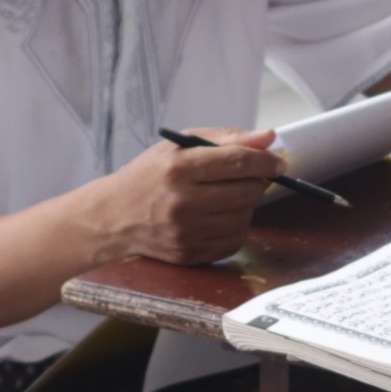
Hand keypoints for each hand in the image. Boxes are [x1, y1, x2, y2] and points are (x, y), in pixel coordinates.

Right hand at [94, 128, 282, 265]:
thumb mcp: (179, 146)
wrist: (112, 217)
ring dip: (246, 205)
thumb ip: (225, 138)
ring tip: (227, 197)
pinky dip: (235, 227)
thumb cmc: (149, 176)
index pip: (237, 162)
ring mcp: (186, 232)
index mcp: (179, 168)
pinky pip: (233, 241)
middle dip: (256, 183)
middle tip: (247, 178)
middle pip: (246, 192)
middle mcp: (182, 202)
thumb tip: (268, 137)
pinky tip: (219, 217)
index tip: (278, 162)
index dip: (265, 161)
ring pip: (244, 217)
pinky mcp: (189, 254)